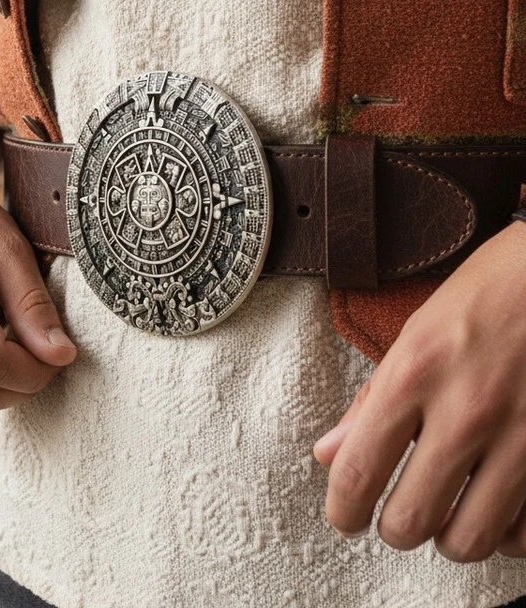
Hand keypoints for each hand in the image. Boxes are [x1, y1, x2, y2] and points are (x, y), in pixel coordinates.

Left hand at [314, 221, 525, 561]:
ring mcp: (519, 435)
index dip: (343, 509)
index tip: (343, 519)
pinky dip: (505, 533)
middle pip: (412, 518)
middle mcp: (465, 409)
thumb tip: (329, 452)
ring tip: (444, 518)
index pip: (359, 468)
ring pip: (471, 538)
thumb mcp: (414, 333)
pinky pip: (525, 532)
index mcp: (414, 373)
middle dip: (394, 530)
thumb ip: (370, 400)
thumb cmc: (485, 296)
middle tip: (393, 521)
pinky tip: (494, 509)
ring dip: (449, 538)